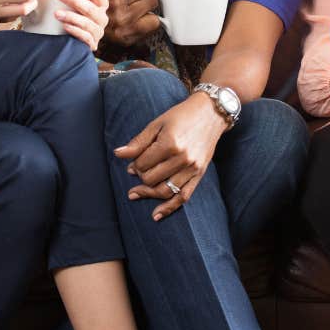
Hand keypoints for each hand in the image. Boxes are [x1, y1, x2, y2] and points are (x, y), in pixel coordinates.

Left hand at [54, 0, 109, 50]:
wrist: (66, 36)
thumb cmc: (73, 10)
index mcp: (100, 3)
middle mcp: (101, 17)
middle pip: (90, 8)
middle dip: (75, 0)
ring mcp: (97, 31)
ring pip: (87, 23)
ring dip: (71, 17)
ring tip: (56, 13)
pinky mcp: (91, 43)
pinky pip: (85, 37)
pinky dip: (75, 31)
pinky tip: (65, 26)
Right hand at [98, 0, 159, 46]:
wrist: (88, 25)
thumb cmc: (98, 0)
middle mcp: (119, 14)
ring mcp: (126, 28)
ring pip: (153, 9)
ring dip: (147, 7)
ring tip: (135, 7)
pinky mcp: (130, 38)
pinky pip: (153, 23)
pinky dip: (149, 20)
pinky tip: (137, 18)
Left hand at [114, 93, 226, 219]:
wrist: (210, 114)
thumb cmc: (181, 116)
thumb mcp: (157, 124)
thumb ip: (138, 142)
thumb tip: (118, 154)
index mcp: (170, 143)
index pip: (143, 164)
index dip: (134, 164)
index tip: (134, 160)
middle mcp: (182, 158)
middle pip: (151, 179)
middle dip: (140, 176)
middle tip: (137, 171)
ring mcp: (192, 168)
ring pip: (164, 191)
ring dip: (148, 193)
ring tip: (135, 193)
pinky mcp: (199, 174)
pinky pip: (183, 196)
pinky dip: (169, 207)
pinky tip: (156, 215)